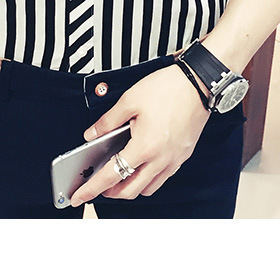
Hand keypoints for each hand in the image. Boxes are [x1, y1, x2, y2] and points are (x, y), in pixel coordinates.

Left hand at [70, 64, 209, 205]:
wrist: (200, 82)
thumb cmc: (169, 88)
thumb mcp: (129, 100)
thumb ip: (107, 122)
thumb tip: (92, 135)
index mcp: (145, 146)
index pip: (111, 176)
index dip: (92, 189)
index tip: (79, 196)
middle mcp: (161, 159)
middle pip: (130, 191)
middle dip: (110, 192)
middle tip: (98, 185)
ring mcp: (174, 160)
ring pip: (148, 188)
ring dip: (130, 187)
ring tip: (119, 175)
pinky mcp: (183, 156)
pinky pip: (162, 177)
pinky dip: (148, 178)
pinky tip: (141, 164)